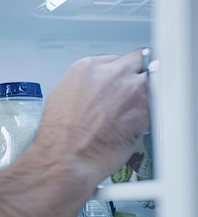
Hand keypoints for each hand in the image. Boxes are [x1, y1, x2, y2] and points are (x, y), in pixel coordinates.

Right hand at [35, 48, 150, 183]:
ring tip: (134, 107)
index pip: (112, 60)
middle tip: (132, 87)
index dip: (116, 73)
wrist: (68, 156)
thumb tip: (95, 90)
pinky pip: (156, 102)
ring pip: (151, 78)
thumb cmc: (59, 135)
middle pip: (137, 60)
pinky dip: (150, 110)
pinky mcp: (146, 109)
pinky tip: (136, 121)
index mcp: (87, 68)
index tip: (116, 83)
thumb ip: (85, 86)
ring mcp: (130, 89)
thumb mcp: (62, 97)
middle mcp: (111, 74)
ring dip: (145, 90)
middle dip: (136, 72)